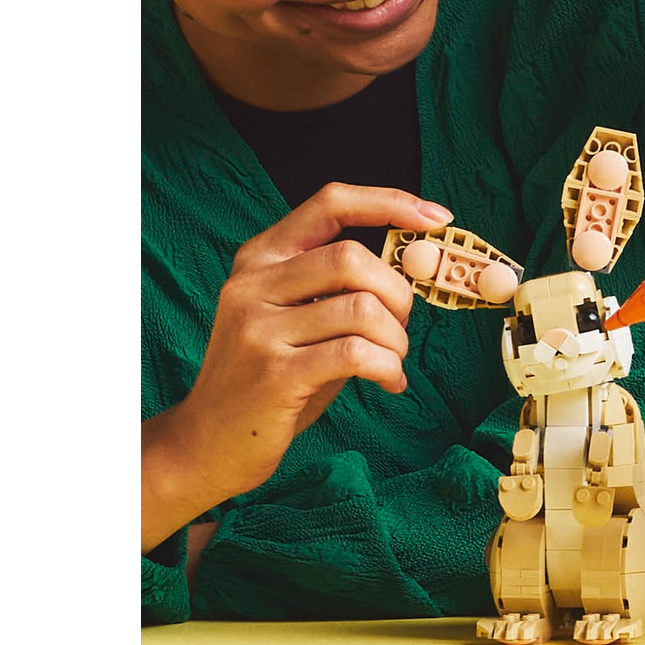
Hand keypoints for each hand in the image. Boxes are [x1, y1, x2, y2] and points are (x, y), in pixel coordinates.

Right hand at [141, 183, 452, 554]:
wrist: (207, 441)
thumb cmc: (271, 375)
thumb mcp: (294, 316)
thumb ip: (337, 285)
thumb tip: (415, 265)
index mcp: (260, 257)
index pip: (330, 203)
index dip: (390, 203)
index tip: (437, 218)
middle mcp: (252, 285)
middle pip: (351, 257)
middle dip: (397, 291)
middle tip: (402, 326)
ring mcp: (258, 330)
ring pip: (361, 308)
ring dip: (395, 338)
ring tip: (392, 361)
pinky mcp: (274, 376)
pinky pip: (355, 354)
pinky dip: (387, 367)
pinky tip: (389, 382)